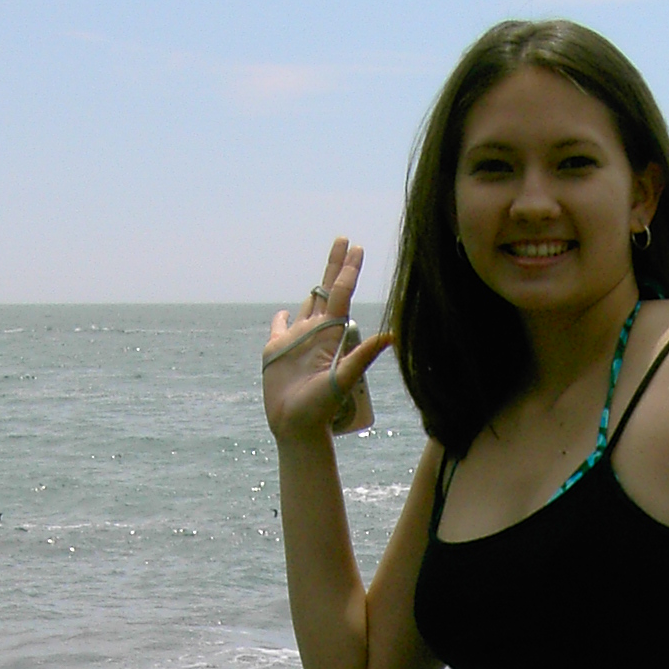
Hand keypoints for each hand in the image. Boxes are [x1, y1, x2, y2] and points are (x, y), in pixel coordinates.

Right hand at [263, 236, 392, 441]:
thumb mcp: (342, 381)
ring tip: (325, 271)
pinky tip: (284, 312)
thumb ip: (363, 358)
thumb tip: (391, 337)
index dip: (348, 271)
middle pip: (326, 291)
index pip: (341, 295)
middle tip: (344, 240)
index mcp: (331, 336)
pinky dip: (280, 319)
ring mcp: (297, 341)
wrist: (296, 428)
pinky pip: (279, 328)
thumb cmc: (320, 409)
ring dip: (315, 288)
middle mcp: (316, 334)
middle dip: (335, 266)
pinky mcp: (277, 351)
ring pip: (307, 306)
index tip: (357, 248)